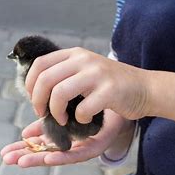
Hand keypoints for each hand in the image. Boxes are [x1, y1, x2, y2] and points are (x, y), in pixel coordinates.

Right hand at [0, 110, 133, 166]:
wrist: (120, 95)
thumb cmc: (93, 97)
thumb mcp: (68, 101)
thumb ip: (47, 116)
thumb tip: (29, 128)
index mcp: (62, 129)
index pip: (38, 139)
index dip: (23, 144)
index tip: (8, 147)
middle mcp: (70, 138)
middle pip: (45, 148)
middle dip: (25, 153)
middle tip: (7, 157)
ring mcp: (83, 142)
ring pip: (57, 152)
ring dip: (38, 157)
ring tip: (21, 161)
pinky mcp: (97, 143)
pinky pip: (79, 151)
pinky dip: (63, 155)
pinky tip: (49, 156)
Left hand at [25, 47, 149, 124]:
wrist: (143, 87)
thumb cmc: (109, 85)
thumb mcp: (84, 73)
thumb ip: (62, 77)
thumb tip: (36, 92)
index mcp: (74, 54)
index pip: (40, 64)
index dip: (30, 84)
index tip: (34, 100)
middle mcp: (83, 59)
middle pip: (45, 79)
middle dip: (37, 101)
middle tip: (43, 114)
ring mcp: (97, 73)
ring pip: (60, 92)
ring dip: (56, 112)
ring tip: (62, 120)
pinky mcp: (110, 90)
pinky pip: (83, 108)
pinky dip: (80, 118)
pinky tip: (85, 118)